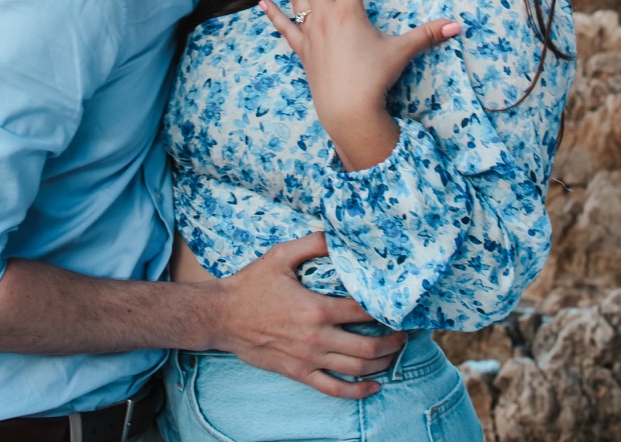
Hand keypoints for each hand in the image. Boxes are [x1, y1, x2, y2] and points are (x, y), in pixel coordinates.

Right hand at [215, 232, 405, 398]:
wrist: (222, 315)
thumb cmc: (251, 284)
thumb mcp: (280, 256)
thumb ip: (311, 244)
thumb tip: (336, 234)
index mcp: (316, 309)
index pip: (362, 311)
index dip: (384, 309)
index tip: (397, 305)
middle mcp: (317, 338)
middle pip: (367, 348)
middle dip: (392, 342)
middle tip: (404, 334)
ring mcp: (308, 359)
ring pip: (355, 370)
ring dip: (381, 364)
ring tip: (393, 353)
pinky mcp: (299, 373)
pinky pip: (334, 390)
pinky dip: (358, 391)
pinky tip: (373, 386)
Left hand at [260, 0, 460, 169]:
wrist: (348, 110)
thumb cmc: (375, 79)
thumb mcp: (402, 52)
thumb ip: (427, 35)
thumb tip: (457, 25)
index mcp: (351, 11)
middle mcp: (327, 16)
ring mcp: (311, 33)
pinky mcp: (302, 50)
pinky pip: (284, 28)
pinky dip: (274, 15)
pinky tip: (262, 3)